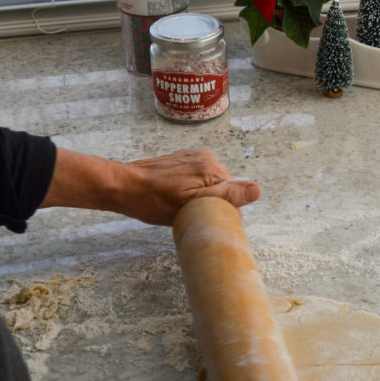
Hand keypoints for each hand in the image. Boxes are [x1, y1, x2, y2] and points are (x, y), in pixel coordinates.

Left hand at [40, 147, 260, 225]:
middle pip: (223, 188)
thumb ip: (226, 196)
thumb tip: (256, 190)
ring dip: (202, 198)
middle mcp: (206, 158)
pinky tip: (178, 199)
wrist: (123, 186)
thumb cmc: (154, 201)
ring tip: (183, 208)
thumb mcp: (192, 204)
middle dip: (213, 204)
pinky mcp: (181, 160)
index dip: (225, 212)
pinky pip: (197, 179)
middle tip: (193, 218)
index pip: (235, 194)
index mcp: (212, 168)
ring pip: (210, 185)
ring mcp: (192, 157)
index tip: (208, 223)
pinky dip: (192, 191)